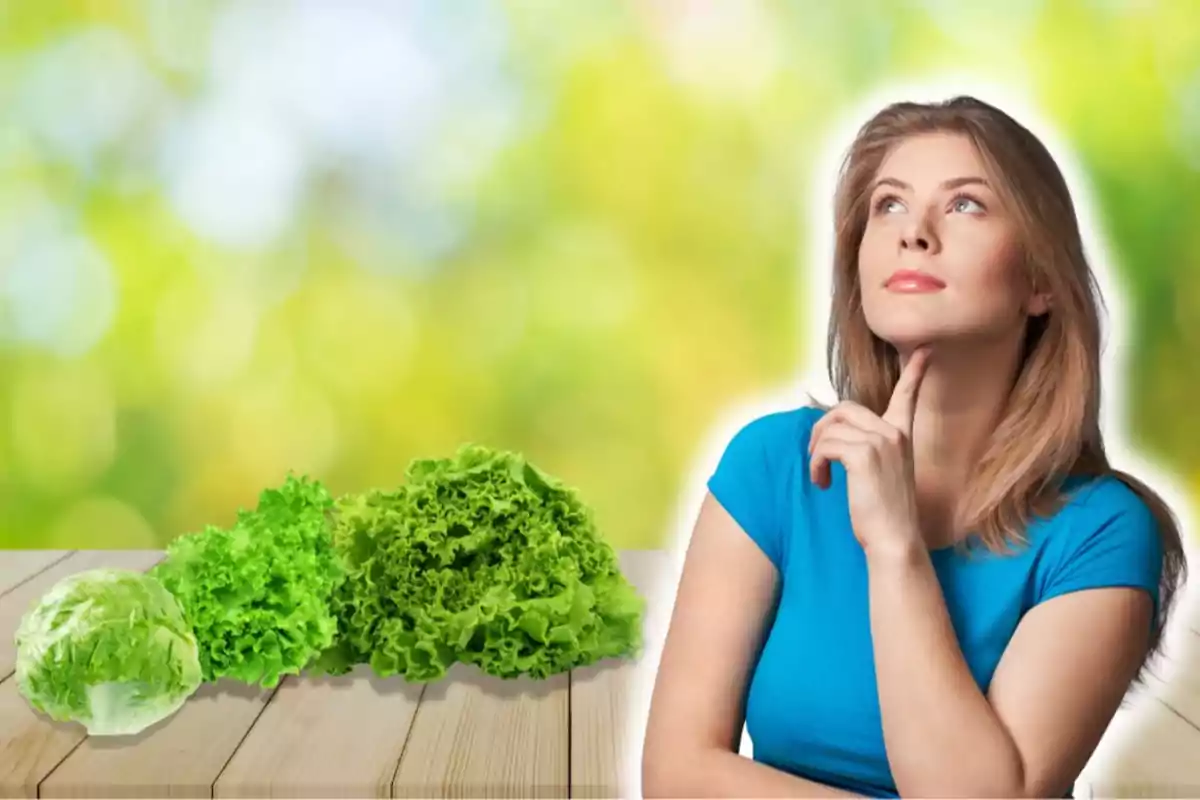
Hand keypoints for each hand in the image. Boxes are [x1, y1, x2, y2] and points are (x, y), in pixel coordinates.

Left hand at [808, 348, 931, 553]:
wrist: (894, 539)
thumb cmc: (883, 512)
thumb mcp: (880, 473)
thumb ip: (866, 448)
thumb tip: (835, 436)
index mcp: (901, 434)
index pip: (907, 396)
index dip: (914, 372)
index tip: (924, 350)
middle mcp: (893, 432)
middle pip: (843, 409)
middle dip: (820, 430)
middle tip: (817, 457)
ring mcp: (880, 442)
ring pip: (829, 429)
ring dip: (815, 452)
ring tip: (820, 476)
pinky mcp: (863, 455)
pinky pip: (825, 445)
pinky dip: (816, 463)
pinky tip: (822, 482)